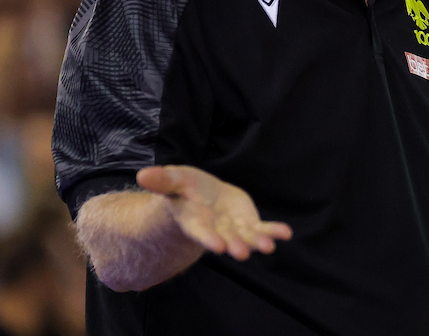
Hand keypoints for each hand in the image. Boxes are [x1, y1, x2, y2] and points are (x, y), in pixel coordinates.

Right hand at [136, 165, 292, 261]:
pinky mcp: (248, 224)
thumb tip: (142, 174)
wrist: (201, 197)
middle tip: (242, 254)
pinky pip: (262, 229)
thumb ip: (162, 180)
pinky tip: (286, 233)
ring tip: (269, 247)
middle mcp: (215, 230)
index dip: (209, 239)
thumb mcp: (174, 180)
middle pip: (225, 239)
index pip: (201, 232)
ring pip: (246, 238)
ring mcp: (233, 229)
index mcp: (194, 221)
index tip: (219, 246)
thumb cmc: (184, 189)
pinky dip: (274, 231)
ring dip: (257, 242)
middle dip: (235, 245)